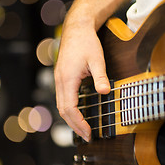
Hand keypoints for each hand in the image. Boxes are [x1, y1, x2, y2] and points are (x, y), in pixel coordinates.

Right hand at [54, 16, 109, 141]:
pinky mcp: (62, 77)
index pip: (70, 108)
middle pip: (63, 110)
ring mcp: (59, 79)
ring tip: (82, 129)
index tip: (88, 133)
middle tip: (87, 136)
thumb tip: (106, 92)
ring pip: (61, 105)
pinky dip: (69, 110)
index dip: (79, 123)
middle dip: (74, 125)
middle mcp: (60, 81)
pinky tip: (77, 113)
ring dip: (71, 119)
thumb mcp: (97, 59)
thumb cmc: (87, 42)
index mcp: (67, 79)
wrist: (76, 29)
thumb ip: (100, 76)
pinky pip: (62, 98)